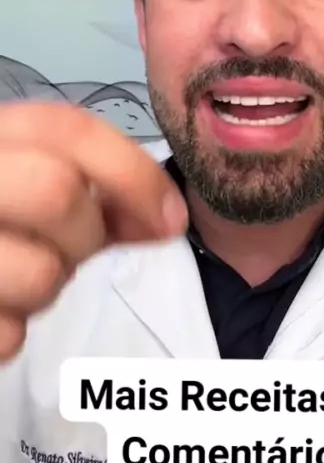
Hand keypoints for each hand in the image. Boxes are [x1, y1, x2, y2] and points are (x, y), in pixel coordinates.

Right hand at [0, 102, 187, 360]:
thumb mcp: (25, 189)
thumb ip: (97, 194)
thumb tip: (167, 218)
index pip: (62, 127)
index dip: (130, 171)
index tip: (168, 219)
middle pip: (55, 192)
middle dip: (84, 232)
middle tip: (68, 248)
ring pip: (41, 274)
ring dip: (43, 288)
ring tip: (12, 278)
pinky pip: (5, 334)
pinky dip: (7, 332)